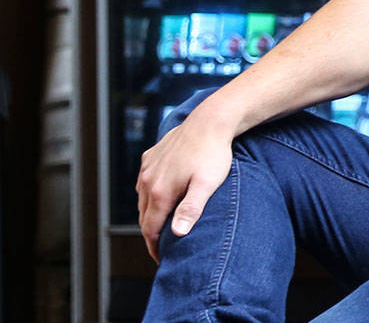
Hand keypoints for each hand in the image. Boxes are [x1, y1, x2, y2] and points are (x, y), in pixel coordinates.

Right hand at [136, 114, 234, 262]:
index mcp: (160, 192)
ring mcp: (147, 168)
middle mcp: (147, 181)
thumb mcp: (207, 184)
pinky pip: (144, 181)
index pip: (150, 229)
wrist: (210, 121)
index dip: (155, 247)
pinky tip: (159, 197)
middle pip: (144, 216)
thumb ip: (191, 208)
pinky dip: (149, 194)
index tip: (161, 260)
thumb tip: (178, 234)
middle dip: (151, 234)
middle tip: (162, 248)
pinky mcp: (151, 156)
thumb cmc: (213, 154)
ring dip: (150, 214)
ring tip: (162, 225)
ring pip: (142, 199)